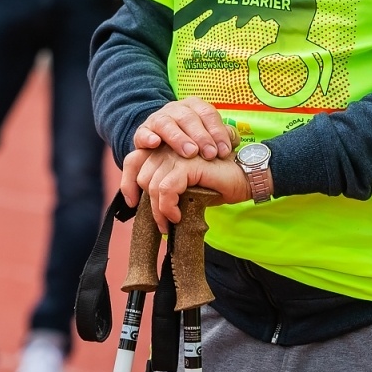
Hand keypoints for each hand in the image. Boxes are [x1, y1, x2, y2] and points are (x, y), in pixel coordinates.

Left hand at [121, 147, 252, 231]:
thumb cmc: (216, 182)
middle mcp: (169, 147)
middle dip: (147, 204)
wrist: (244, 177)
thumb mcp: (186, 185)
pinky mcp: (187, 165)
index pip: (133, 161)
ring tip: (169, 224)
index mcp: (166, 149)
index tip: (132, 204)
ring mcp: (178, 154)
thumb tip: (147, 207)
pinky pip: (165, 189)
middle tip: (160, 223)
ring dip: (158, 211)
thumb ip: (166, 186)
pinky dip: (167, 207)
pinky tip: (176, 217)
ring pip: (152, 185)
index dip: (128, 183)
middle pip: (141, 176)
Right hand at [133, 96, 236, 159]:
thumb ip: (223, 137)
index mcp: (194, 106)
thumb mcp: (209, 137)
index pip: (208, 114)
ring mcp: (158, 119)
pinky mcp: (143, 132)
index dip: (217, 132)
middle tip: (210, 154)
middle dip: (201, 136)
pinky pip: (143, 132)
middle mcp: (176, 109)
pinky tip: (155, 144)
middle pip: (188, 117)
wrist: (163, 144)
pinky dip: (148, 137)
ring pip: (167, 123)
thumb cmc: (193, 143)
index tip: (224, 151)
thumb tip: (234, 141)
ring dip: (179, 138)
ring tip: (190, 153)